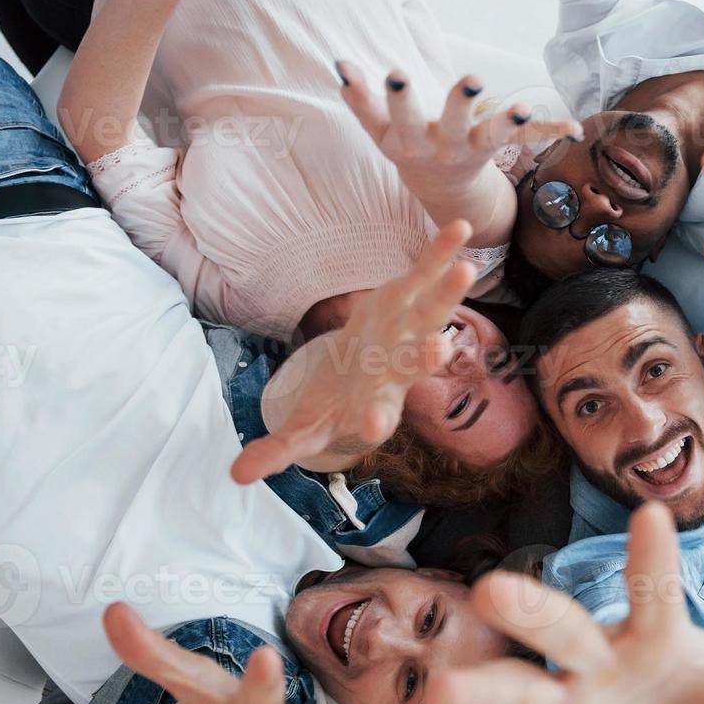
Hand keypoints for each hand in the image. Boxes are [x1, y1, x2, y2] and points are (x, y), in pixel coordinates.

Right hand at [231, 220, 476, 483]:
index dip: (370, 422)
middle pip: (413, 366)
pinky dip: (440, 255)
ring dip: (447, 294)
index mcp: (368, 408)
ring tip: (465, 268)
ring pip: (429, 317)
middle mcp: (395, 374)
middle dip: (426, 358)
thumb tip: (238, 475)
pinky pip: (425, 279)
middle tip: (442, 348)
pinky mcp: (405, 305)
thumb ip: (278, 451)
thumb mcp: (302, 433)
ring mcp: (406, 337)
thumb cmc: (331, 410)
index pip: (371, 420)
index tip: (370, 427)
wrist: (359, 384)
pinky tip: (459, 228)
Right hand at [339, 66, 582, 239]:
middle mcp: (445, 147)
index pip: (402, 117)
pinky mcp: (499, 148)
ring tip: (522, 107)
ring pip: (493, 136)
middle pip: (452, 125)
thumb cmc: (408, 147)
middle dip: (460, 103)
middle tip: (471, 79)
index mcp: (411, 141)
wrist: (442, 191)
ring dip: (509, 121)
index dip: (398, 98)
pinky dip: (551, 130)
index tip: (396, 73)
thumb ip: (361, 100)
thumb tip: (340, 64)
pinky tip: (576, 127)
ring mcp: (474, 149)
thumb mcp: (380, 131)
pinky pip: (528, 139)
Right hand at [421, 503, 703, 703]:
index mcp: (653, 632)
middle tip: (496, 588)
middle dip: (535, 611)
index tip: (652, 513)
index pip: (657, 592)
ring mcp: (565, 703)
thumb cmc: (699, 683)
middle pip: (566, 629)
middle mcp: (598, 656)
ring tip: (440, 691)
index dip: (657, 560)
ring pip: (521, 690)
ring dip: (484, 690)